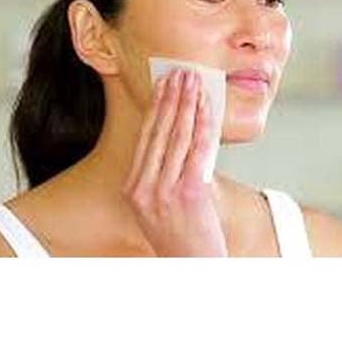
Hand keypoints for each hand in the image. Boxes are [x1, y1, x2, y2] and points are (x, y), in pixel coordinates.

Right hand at [121, 68, 227, 256]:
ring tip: (193, 81)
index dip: (155, 108)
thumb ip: (160, 180)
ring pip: (179, 136)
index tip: (162, 85)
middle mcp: (145, 188)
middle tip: (179, 72)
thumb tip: (173, 145)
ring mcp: (166, 191)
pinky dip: (203, 123)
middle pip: (160, 132)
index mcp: (134, 190)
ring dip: (187, 103)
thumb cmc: (182, 241)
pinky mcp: (190, 193)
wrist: (193, 269)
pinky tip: (207, 106)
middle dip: (170, 98)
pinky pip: (199, 150)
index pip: (145, 138)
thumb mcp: (159, 210)